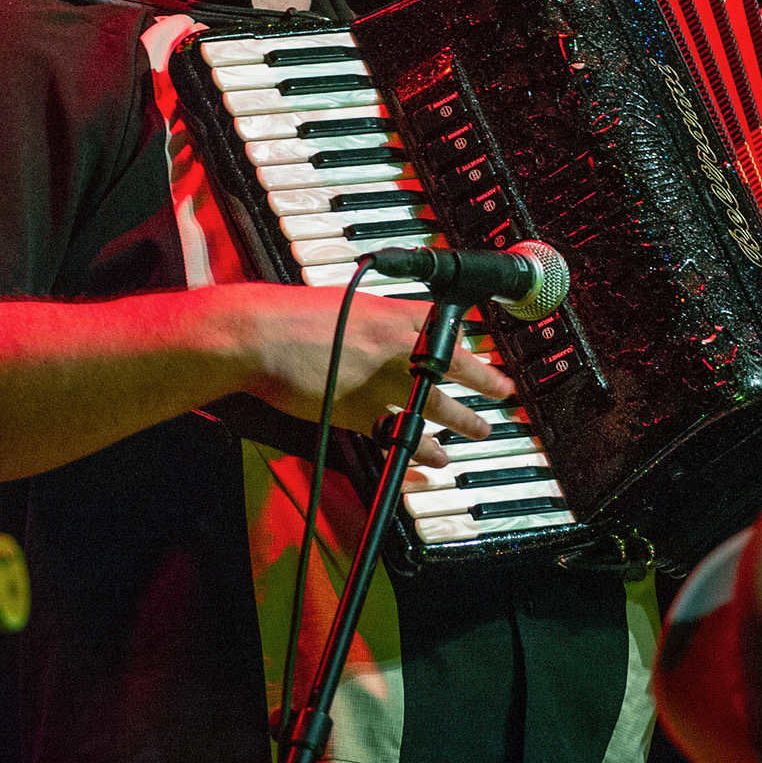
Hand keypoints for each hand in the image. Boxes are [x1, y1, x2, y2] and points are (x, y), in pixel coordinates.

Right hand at [223, 285, 514, 468]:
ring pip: (438, 403)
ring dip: (463, 418)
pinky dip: (424, 449)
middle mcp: (395, 347)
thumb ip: (362, 317)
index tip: (474, 347)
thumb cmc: (288, 316)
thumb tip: (367, 325)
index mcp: (390, 313)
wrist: (259, 336)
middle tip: (502, 390)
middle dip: (483, 379)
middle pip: (455, 364)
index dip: (461, 338)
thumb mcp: (339, 303)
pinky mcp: (362, 412)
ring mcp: (382, 382)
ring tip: (481, 428)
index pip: (441, 324)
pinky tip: (437, 458)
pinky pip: (404, 435)